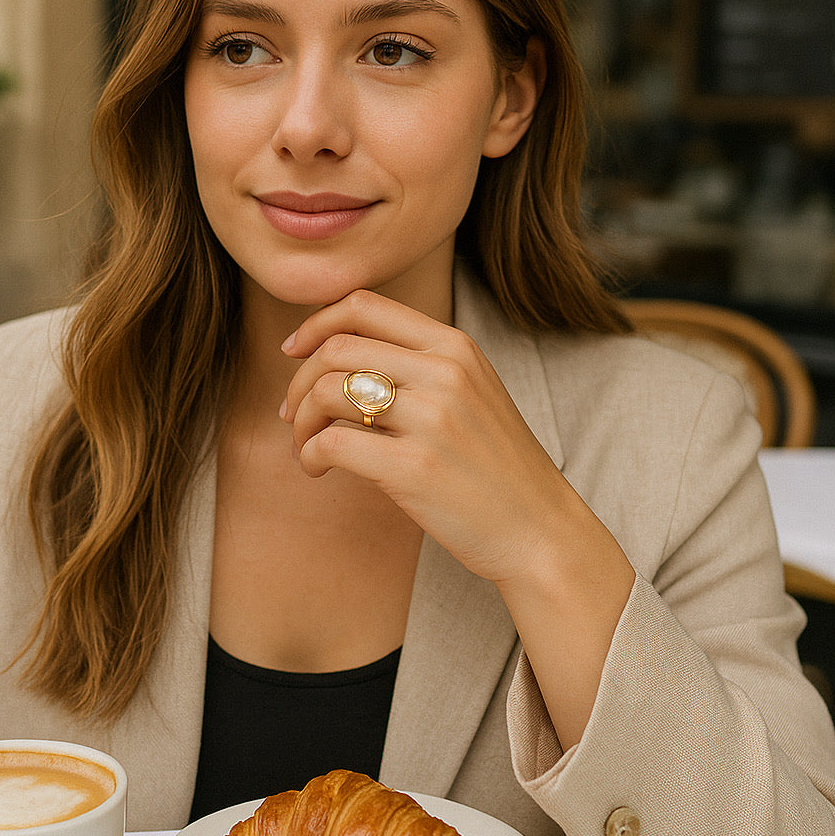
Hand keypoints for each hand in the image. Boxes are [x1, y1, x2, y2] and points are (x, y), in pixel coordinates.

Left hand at [281, 289, 635, 748]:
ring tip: (306, 445)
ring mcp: (432, 418)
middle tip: (293, 413)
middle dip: (298, 380)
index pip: (365, 306)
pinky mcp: (414, 468)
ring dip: (300, 419)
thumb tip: (338, 355)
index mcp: (455, 346)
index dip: (316, 324)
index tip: (293, 351)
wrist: (540, 529)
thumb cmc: (495, 466)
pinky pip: (332, 444)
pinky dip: (310, 455)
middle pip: (336, 347)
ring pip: (327, 390)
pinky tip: (317, 470)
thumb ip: (419, 365)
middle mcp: (444, 372)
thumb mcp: (471, 391)